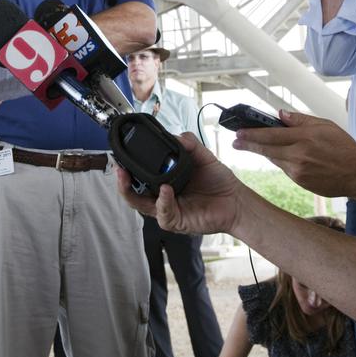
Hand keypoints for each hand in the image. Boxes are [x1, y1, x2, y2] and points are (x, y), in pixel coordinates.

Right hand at [116, 133, 243, 234]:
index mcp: (164, 182)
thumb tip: (176, 136)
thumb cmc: (218, 182)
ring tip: (129, 178)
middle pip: (133, 195)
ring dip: (133, 193)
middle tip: (120, 170)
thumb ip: (189, 143)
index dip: (128, 170)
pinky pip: (164, 214)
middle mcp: (163, 197)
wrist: (236, 200)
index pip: (139, 178)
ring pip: (142, 206)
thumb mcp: (203, 156)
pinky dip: (162, 201)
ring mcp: (169, 210)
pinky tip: (165, 190)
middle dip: (122, 184)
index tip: (122, 158)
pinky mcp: (178, 221)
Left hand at [233, 110, 355, 198]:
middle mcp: (299, 155)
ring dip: (263, 153)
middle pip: (266, 149)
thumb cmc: (343, 147)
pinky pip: (284, 169)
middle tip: (235, 142)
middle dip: (248, 145)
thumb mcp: (325, 126)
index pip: (271, 134)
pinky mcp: (300, 182)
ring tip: (250, 147)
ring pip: (274, 159)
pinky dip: (280, 162)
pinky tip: (280, 157)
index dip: (252, 134)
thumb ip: (301, 120)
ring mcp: (298, 171)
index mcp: (305, 138)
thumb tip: (280, 114)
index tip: (239, 133)